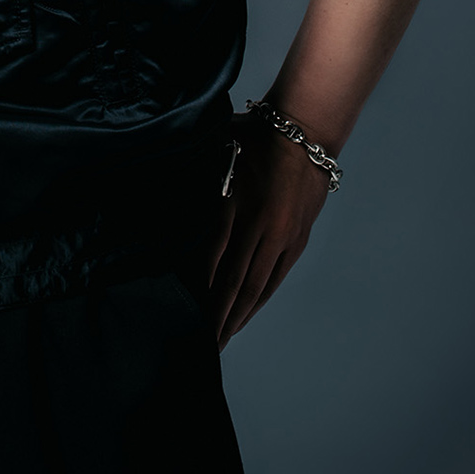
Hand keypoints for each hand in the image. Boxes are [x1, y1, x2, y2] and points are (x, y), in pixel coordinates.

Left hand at [203, 120, 330, 345]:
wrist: (304, 130)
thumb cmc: (255, 134)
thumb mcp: (219, 150)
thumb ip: (199, 178)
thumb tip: (170, 198)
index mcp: (238, 204)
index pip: (215, 256)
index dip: (202, 286)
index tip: (188, 310)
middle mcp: (262, 226)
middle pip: (236, 280)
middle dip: (218, 314)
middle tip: (203, 343)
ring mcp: (283, 235)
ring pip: (258, 284)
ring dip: (239, 313)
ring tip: (224, 337)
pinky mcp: (298, 238)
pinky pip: (276, 276)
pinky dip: (261, 298)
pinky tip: (248, 312)